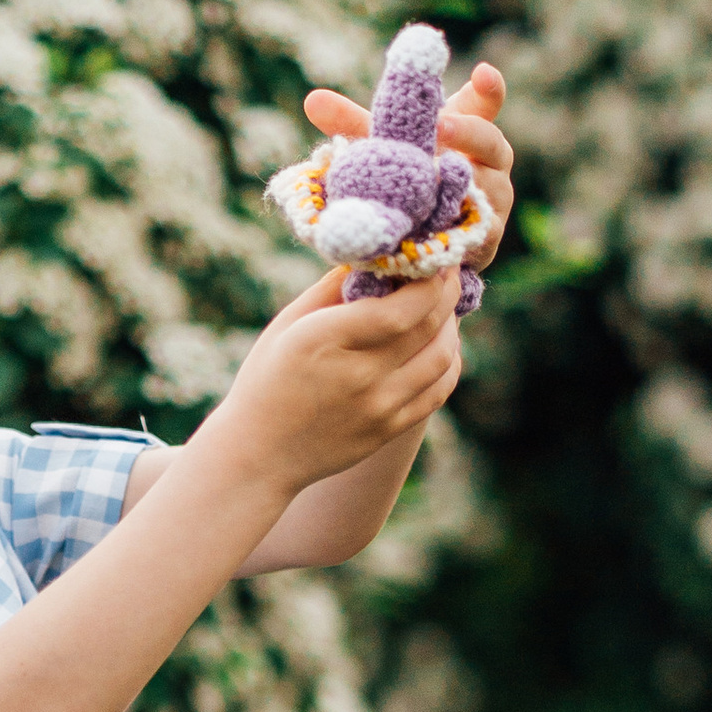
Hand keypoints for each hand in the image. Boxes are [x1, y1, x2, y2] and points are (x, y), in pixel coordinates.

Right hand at [211, 260, 463, 497]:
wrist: (259, 455)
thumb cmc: (268, 380)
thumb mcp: (286, 325)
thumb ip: (331, 288)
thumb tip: (376, 256)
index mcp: (325, 340)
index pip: (400, 307)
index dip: (430, 279)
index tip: (435, 257)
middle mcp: (358, 375)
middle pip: (428, 326)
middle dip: (447, 291)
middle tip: (448, 271)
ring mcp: (378, 408)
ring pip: (443, 357)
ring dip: (452, 325)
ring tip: (444, 307)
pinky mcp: (389, 429)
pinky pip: (438, 390)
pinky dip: (449, 360)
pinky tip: (441, 344)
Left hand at [305, 57, 513, 268]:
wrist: (419, 242)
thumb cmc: (408, 179)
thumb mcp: (383, 148)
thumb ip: (353, 124)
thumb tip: (312, 100)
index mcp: (469, 132)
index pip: (486, 102)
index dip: (488, 87)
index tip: (481, 72)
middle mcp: (489, 163)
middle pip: (491, 142)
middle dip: (468, 132)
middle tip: (439, 126)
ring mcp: (492, 201)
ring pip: (487, 187)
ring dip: (466, 181)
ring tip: (440, 173)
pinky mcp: (485, 239)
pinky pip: (477, 231)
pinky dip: (457, 225)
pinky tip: (437, 223)